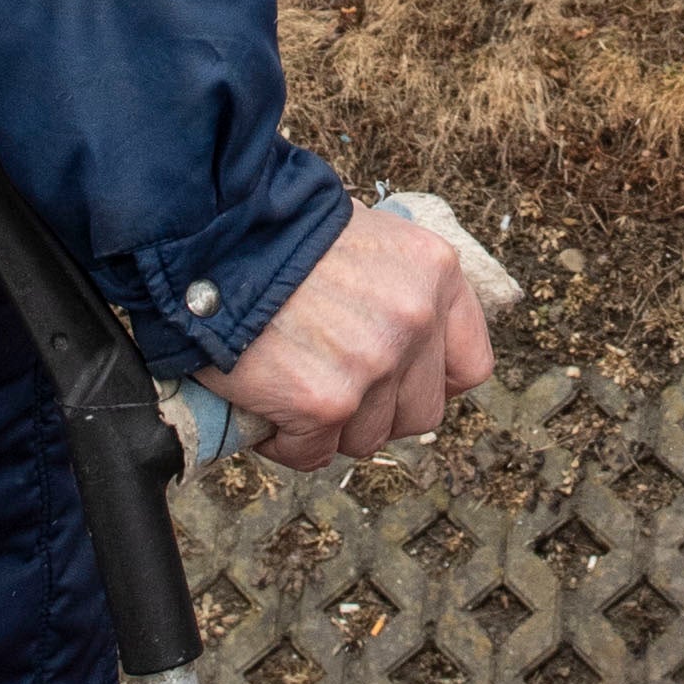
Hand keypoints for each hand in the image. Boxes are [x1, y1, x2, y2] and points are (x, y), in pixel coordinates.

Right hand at [200, 207, 494, 473]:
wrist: (214, 233)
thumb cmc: (277, 230)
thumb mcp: (366, 238)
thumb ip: (396, 291)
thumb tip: (399, 346)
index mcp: (436, 276)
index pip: (469, 366)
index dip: (429, 383)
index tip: (397, 382)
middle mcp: (416, 322)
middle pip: (419, 414)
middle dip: (374, 410)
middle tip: (328, 384)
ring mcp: (373, 367)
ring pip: (366, 438)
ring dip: (327, 425)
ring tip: (288, 384)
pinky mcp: (324, 404)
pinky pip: (312, 453)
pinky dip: (284, 440)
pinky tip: (265, 404)